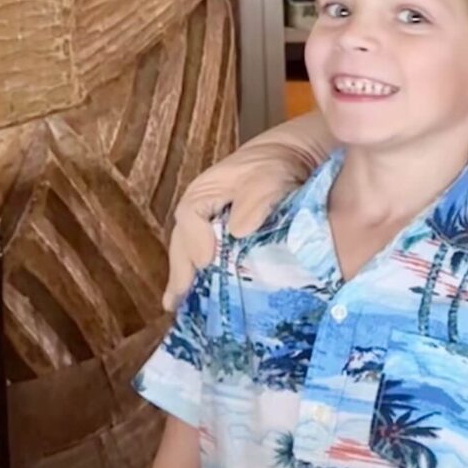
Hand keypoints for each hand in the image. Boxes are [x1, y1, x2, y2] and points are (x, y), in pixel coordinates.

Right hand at [162, 149, 304, 309]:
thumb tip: (238, 231)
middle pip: (182, 241)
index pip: (190, 216)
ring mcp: (208, 225)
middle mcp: (200, 210)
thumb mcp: (269, 177)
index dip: (196, 241)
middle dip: (180, 271)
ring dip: (187, 278)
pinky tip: (196, 300)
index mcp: (205, 191)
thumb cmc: (277, 166)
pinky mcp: (223, 239)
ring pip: (191, 253)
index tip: (205, 264)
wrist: (292, 160)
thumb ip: (256, 200)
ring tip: (178, 307)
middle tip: (175, 302)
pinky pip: (208, 259)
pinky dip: (203, 278)